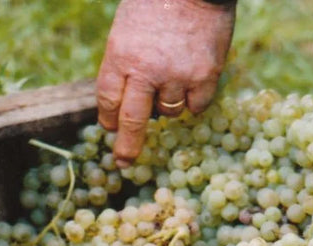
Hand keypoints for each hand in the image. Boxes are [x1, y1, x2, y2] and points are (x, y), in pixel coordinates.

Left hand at [96, 0, 235, 166]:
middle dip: (127, 146)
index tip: (111, 129)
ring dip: (167, 105)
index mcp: (120, 55)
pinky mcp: (205, 76)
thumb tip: (125, 103)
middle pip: (132, 120)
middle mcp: (146, 69)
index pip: (107, 100)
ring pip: (168, 112)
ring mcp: (177, 75)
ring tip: (172, 77)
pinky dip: (193, 100)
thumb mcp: (127, 29)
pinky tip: (193, 80)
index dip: (108, 119)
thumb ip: (125, 64)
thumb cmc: (158, 1)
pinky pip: (196, 106)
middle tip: (123, 163)